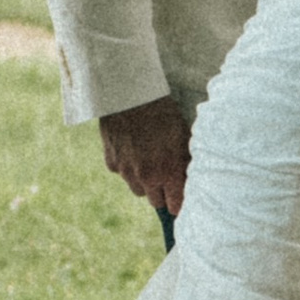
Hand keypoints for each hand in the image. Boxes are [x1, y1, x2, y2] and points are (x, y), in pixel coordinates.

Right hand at [99, 95, 190, 219]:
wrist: (129, 94)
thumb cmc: (162, 112)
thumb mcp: (182, 135)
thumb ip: (185, 163)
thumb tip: (188, 180)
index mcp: (168, 172)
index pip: (175, 206)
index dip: (179, 202)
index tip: (180, 197)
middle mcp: (146, 177)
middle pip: (156, 201)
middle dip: (162, 192)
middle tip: (165, 174)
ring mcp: (126, 172)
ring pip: (137, 189)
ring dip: (144, 181)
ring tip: (148, 158)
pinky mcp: (111, 163)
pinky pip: (122, 174)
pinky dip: (127, 167)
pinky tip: (131, 148)